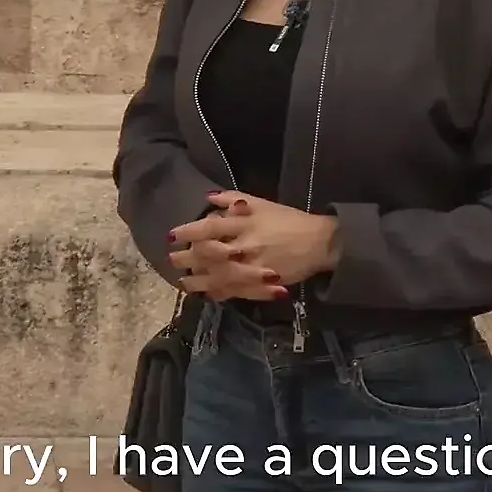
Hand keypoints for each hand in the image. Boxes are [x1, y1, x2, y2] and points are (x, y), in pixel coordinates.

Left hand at [169, 192, 339, 287]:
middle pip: (208, 254)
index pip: (210, 227)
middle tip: (173, 258)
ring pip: (217, 276)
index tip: (172, 235)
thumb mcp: (262, 203)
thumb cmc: (289, 220)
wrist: (319, 243)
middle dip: (187, 258)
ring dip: (197, 280)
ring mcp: (252, 267)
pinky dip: (218, 293)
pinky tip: (205, 293)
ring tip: (183, 281)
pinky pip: (234, 292)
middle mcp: (245, 244)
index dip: (188, 232)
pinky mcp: (261, 284)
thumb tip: (208, 198)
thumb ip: (233, 199)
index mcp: (245, 222)